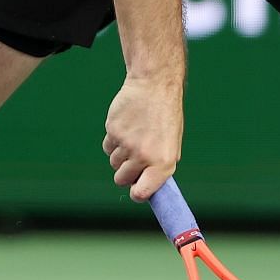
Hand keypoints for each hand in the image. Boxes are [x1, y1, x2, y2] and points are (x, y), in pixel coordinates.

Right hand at [103, 75, 183, 201]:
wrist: (154, 86)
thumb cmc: (166, 116)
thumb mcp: (172, 144)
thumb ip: (159, 166)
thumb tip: (145, 186)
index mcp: (163, 163)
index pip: (142, 193)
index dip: (136, 193)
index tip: (136, 189)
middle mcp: (144, 156)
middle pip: (122, 179)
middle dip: (126, 172)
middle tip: (134, 158)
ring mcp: (126, 144)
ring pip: (113, 163)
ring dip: (120, 155)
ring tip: (133, 136)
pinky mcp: (112, 131)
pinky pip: (107, 147)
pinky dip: (113, 141)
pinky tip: (126, 127)